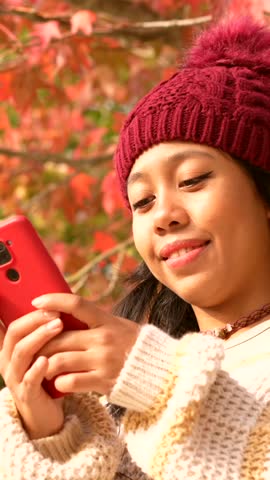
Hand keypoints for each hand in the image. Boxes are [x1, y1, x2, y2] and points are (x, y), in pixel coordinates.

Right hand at [0, 310, 64, 438]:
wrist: (46, 411)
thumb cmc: (46, 374)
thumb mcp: (41, 350)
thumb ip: (42, 331)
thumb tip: (56, 304)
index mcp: (10, 346)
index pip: (5, 324)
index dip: (4, 311)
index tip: (16, 296)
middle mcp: (7, 360)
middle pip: (15, 333)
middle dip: (35, 319)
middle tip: (55, 311)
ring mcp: (15, 377)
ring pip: (22, 352)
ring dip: (40, 337)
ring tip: (58, 326)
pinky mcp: (26, 393)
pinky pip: (29, 379)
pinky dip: (37, 368)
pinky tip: (47, 360)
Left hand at [33, 294, 140, 395]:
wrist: (160, 372)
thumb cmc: (134, 346)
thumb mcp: (118, 325)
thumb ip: (95, 321)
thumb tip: (67, 311)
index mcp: (106, 320)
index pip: (76, 304)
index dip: (54, 300)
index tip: (37, 301)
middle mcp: (103, 338)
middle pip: (60, 336)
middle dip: (41, 342)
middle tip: (33, 347)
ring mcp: (103, 360)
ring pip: (59, 360)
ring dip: (46, 364)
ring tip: (43, 367)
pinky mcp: (103, 381)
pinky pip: (70, 381)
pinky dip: (59, 382)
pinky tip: (60, 382)